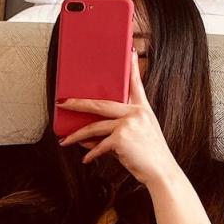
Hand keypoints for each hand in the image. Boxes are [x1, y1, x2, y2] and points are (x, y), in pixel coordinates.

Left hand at [57, 50, 180, 188]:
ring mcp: (129, 123)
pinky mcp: (121, 138)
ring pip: (95, 126)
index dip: (132, 67)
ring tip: (65, 141)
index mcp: (143, 109)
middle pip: (101, 104)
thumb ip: (115, 132)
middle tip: (62, 102)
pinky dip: (91, 154)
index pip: (136, 84)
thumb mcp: (137, 137)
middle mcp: (136, 112)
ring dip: (76, 136)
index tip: (129, 51)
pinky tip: (86, 160)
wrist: (161, 172)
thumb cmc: (149, 156)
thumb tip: (86, 137)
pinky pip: (99, 145)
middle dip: (78, 103)